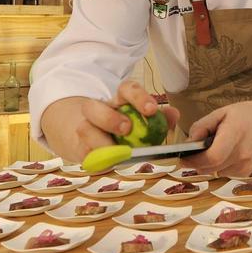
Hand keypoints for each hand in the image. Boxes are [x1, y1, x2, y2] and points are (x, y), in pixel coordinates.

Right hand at [40, 81, 178, 161]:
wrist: (86, 136)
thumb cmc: (123, 127)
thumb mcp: (141, 119)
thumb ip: (159, 118)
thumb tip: (174, 115)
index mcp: (118, 100)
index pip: (127, 89)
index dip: (139, 97)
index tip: (152, 110)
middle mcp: (98, 110)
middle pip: (96, 106)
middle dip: (110, 117)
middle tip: (127, 129)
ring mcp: (85, 128)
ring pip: (85, 129)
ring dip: (102, 142)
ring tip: (119, 153)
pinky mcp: (78, 148)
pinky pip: (84, 153)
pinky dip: (98, 159)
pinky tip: (110, 163)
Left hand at [183, 99, 251, 176]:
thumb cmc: (250, 114)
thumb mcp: (224, 112)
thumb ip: (203, 126)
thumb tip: (189, 142)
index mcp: (235, 134)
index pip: (212, 157)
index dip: (194, 160)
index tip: (183, 157)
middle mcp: (242, 154)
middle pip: (210, 168)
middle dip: (196, 162)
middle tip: (191, 154)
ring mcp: (247, 165)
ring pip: (216, 172)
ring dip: (209, 164)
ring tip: (216, 147)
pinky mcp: (248, 172)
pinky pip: (225, 173)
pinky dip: (220, 166)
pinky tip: (227, 153)